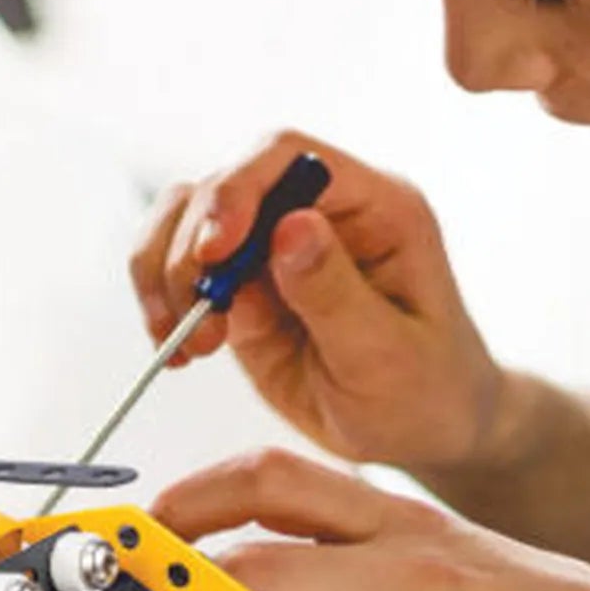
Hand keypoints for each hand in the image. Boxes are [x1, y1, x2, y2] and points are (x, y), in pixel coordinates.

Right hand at [128, 132, 512, 483]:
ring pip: (185, 218)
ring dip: (166, 273)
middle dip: (191, 247)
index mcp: (374, 206)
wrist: (423, 434)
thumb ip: (336, 291)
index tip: (215, 251)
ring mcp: (274, 247)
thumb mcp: (389, 355)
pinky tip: (180, 352)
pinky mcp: (245, 286)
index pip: (287, 156)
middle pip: (222, 184)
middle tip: (199, 316)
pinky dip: (162, 304)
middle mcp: (319, 212)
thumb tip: (291, 225)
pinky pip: (180, 272)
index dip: (238, 188)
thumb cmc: (427, 393)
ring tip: (185, 341)